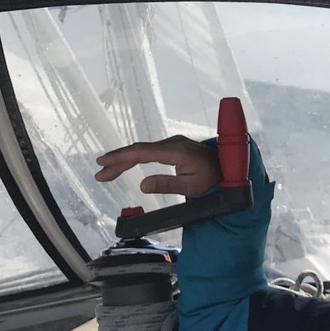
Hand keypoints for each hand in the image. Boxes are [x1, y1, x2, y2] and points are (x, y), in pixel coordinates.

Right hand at [95, 136, 220, 196]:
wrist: (230, 167)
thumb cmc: (215, 178)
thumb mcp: (193, 187)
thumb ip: (168, 184)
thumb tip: (142, 185)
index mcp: (175, 150)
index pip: (141, 153)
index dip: (120, 157)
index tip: (103, 163)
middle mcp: (172, 143)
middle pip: (138, 150)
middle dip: (117, 161)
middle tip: (99, 173)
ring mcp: (172, 144)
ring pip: (141, 150)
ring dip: (123, 160)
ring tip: (105, 172)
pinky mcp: (173, 147)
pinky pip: (149, 151)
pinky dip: (134, 158)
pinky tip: (124, 164)